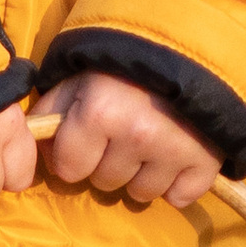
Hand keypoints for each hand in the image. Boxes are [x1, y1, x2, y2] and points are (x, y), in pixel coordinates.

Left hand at [32, 72, 220, 209]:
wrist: (190, 49)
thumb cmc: (122, 66)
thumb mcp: (79, 78)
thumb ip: (51, 111)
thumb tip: (41, 151)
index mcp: (100, 112)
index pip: (69, 169)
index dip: (74, 154)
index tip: (87, 137)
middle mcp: (136, 134)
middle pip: (105, 183)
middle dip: (108, 163)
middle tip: (123, 133)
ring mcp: (173, 149)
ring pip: (141, 193)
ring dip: (142, 174)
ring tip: (150, 142)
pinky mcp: (204, 160)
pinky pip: (179, 197)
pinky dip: (177, 184)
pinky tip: (175, 157)